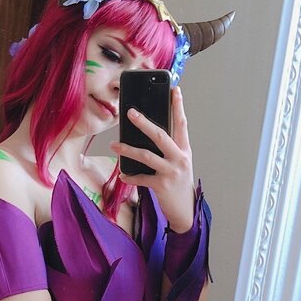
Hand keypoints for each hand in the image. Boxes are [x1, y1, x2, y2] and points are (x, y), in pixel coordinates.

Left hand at [110, 86, 195, 231]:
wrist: (185, 210)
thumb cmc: (178, 183)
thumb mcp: (178, 163)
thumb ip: (169, 149)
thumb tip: (148, 133)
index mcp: (184, 150)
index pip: (181, 123)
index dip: (178, 106)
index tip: (174, 89)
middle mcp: (180, 158)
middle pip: (160, 135)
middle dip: (144, 122)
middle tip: (130, 112)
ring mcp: (171, 172)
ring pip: (146, 156)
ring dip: (127, 149)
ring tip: (114, 144)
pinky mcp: (162, 186)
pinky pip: (141, 178)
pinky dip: (130, 176)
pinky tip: (123, 174)